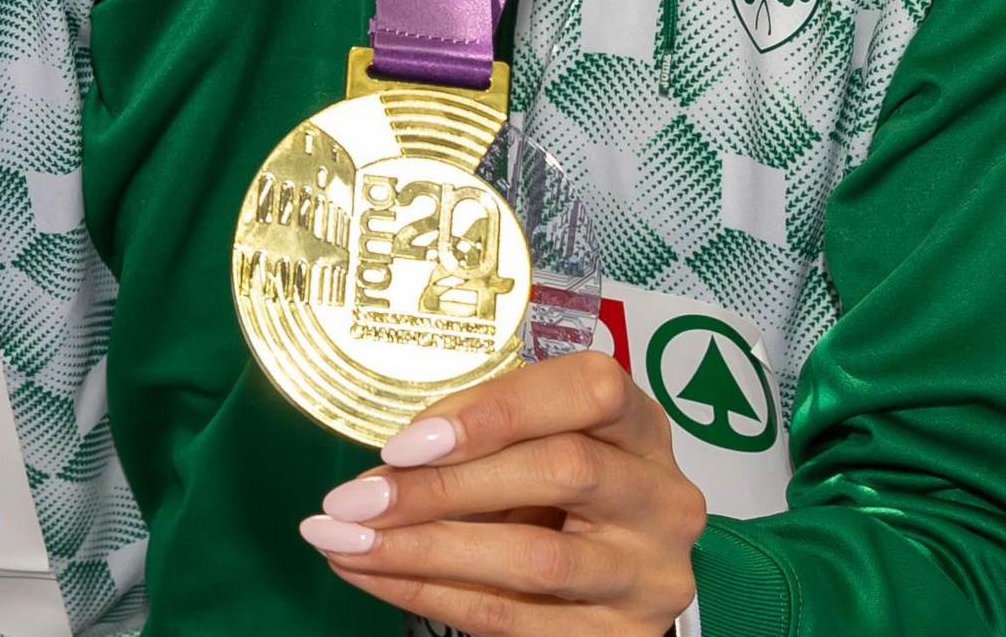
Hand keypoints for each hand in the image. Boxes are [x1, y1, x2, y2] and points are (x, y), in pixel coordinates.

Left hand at [299, 353, 706, 635]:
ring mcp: (649, 573)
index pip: (590, 391)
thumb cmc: (557, 496)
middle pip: (561, 472)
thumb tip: (388, 461)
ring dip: (422, 549)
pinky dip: (428, 594)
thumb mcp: (531, 447)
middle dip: (441, 487)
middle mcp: (662, 498)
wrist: (611, 582)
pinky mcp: (623, 635)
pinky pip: (514, 618)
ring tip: (343, 540)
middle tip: (352, 498)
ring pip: (536, 557)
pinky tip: (371, 573)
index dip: (495, 410)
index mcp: (639, 428)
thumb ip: (480, 438)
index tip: (404, 440)